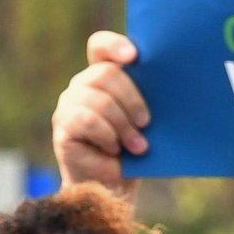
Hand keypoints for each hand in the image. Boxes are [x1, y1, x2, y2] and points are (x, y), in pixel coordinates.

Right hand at [54, 31, 149, 185]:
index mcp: (104, 76)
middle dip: (132, 100)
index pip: (100, 47)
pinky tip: (114, 149)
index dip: (114, 45)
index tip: (134, 57)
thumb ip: (147, 98)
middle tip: (146, 123)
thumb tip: (170, 84)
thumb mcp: (145, 120)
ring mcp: (69, 103)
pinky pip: (87, 119)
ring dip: (123, 125)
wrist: (114, 187)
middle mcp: (83, 85)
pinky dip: (107, 135)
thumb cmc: (135, 151)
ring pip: (100, 99)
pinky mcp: (63, 125)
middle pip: (106, 73)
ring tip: (137, 146)